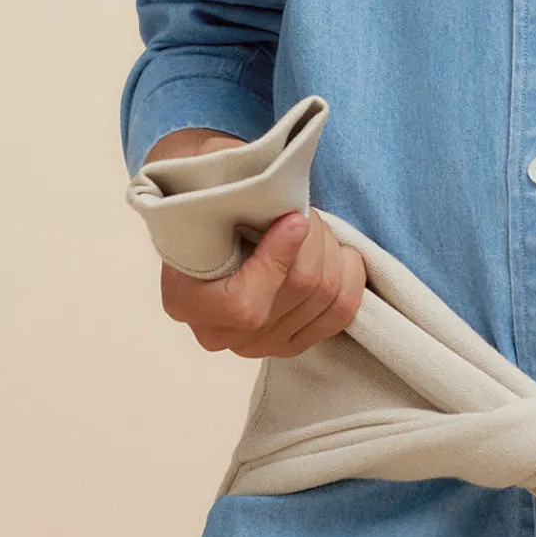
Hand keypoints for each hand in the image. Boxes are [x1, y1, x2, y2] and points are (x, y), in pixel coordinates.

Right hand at [159, 206, 366, 357]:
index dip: (278, 260)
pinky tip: (341, 252)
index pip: (243, 303)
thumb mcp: (203, 191)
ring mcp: (258, 345)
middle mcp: (221, 334)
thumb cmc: (204, 204)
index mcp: (186, 300)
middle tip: (303, 211)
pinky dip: (349, 277)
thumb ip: (230, 195)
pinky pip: (339, 315)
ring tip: (315, 227)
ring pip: (324, 298)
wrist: (206, 227)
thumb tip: (278, 200)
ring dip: (331, 252)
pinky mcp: (289, 342)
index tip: (294, 220)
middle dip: (313, 240)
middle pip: (297, 291)